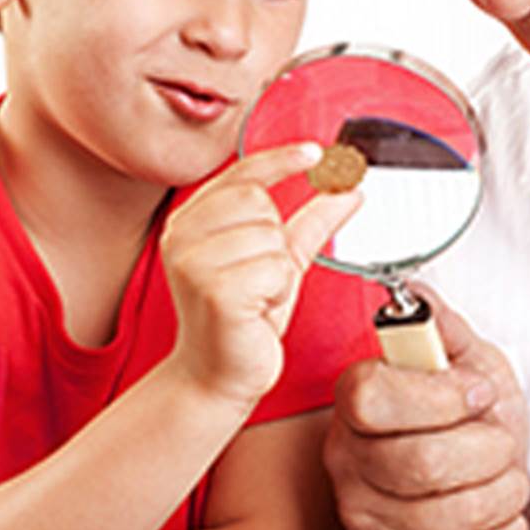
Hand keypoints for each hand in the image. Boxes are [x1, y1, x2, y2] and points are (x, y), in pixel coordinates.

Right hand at [161, 143, 359, 405]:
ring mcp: (193, 261)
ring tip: (256, 299)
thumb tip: (347, 189)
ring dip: (279, 272)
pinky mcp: (213, 289)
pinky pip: (276, 268)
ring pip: (272, 238)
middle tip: (259, 280)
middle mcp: (182, 235)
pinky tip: (256, 312)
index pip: (240, 174)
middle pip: (261, 202)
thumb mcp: (280, 262)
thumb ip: (311, 222)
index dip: (281, 159)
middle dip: (277, 241)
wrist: (217, 376)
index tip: (316, 152)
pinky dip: (278, 292)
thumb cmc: (243, 320)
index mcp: (191, 222)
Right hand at [326, 290, 529, 529]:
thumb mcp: (470, 366)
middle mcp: (346, 460)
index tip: (477, 393)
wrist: (477, 512)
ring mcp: (363, 519)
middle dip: (490, 451)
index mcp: (357, 400)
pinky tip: (498, 520)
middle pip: (423, 461)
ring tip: (504, 481)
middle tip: (501, 444)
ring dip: (503, 494)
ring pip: (450, 513)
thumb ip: (444, 328)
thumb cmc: (470, 435)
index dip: (440, 396)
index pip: (373, 396)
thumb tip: (413, 293)